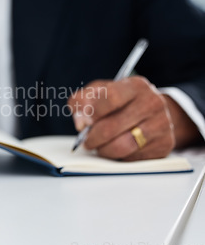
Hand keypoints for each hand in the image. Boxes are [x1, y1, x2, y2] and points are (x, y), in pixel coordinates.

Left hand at [68, 76, 199, 160]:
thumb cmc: (120, 102)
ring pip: (122, 146)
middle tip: (86, 141)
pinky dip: (119, 158)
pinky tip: (116, 150)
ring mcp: (161, 125)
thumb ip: (82, 101)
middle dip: (92, 137)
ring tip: (99, 146)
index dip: (92, 112)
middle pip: (112, 127)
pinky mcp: (164, 145)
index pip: (111, 98)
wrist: (153, 113)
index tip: (84, 121)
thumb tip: (81, 122)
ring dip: (103, 150)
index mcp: (136, 86)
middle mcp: (152, 103)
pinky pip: (133, 158)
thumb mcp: (100, 92)